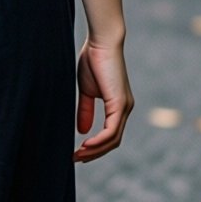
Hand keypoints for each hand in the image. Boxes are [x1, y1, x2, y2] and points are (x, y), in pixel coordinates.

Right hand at [73, 38, 133, 162]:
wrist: (101, 42)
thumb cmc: (93, 60)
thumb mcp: (86, 90)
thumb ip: (85, 109)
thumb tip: (82, 131)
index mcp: (118, 106)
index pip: (110, 135)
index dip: (95, 147)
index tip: (78, 153)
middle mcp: (125, 109)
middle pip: (113, 142)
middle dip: (94, 153)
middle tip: (76, 159)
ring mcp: (124, 107)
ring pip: (113, 140)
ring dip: (95, 150)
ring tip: (78, 155)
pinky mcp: (120, 103)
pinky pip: (111, 131)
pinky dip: (99, 141)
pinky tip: (85, 145)